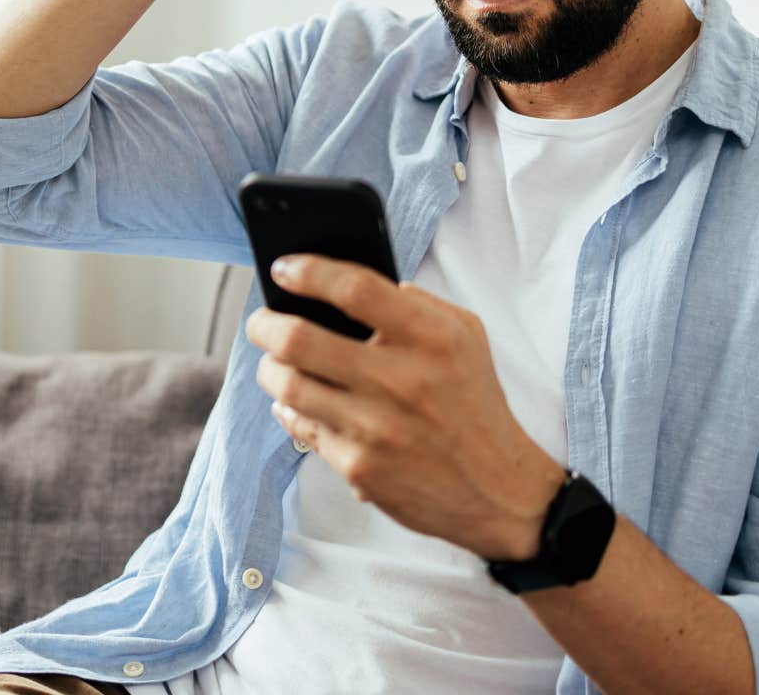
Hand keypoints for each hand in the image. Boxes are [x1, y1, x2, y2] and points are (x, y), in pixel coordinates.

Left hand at [247, 253, 567, 560]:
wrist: (498, 490)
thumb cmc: (475, 403)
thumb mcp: (466, 336)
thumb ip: (417, 303)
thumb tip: (350, 285)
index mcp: (432, 338)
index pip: (354, 289)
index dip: (308, 272)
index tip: (284, 268)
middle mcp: (401, 380)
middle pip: (299, 338)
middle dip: (264, 325)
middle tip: (261, 322)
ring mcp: (375, 428)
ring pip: (288, 385)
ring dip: (270, 369)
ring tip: (275, 362)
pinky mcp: (359, 467)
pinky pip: (301, 426)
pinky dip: (290, 409)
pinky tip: (295, 401)